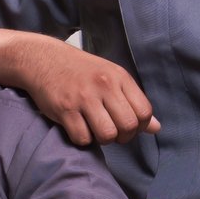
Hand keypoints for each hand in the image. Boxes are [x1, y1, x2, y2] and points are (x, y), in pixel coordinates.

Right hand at [7, 39, 158, 147]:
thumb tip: (156, 128)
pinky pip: (82, 138)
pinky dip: (82, 139)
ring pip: (107, 135)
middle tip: (112, 131)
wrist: (43, 59)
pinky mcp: (64, 109)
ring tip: (95, 130)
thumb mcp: (111, 78)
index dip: (139, 126)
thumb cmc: (81, 71)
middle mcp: (104, 85)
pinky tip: (78, 127)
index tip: (127, 125)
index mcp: (119, 77)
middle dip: (122, 137)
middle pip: (128, 126)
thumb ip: (133, 102)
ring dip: (103, 139)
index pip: (144, 112)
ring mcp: (83, 97)